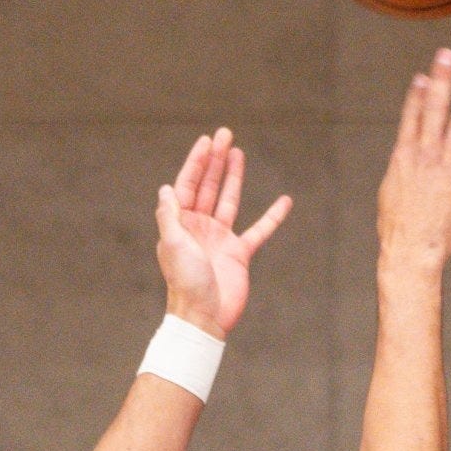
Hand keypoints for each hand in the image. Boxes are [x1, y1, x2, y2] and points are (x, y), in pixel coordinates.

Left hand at [156, 128, 291, 339]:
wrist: (204, 316)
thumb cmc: (185, 283)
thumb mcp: (172, 245)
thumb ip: (169, 215)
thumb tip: (166, 188)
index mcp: (181, 223)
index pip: (188, 184)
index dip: (197, 162)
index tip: (207, 141)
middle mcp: (200, 226)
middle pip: (209, 186)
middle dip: (216, 160)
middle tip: (225, 134)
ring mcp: (220, 238)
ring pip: (229, 200)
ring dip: (233, 176)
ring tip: (238, 152)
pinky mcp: (239, 253)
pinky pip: (259, 230)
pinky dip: (272, 217)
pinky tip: (284, 201)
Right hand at [377, 53, 450, 270]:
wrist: (413, 249)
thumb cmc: (399, 229)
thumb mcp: (391, 194)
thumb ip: (402, 173)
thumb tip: (404, 166)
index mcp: (403, 155)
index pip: (412, 116)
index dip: (418, 94)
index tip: (424, 76)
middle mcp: (426, 152)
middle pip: (435, 107)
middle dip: (442, 79)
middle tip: (448, 54)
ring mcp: (448, 162)